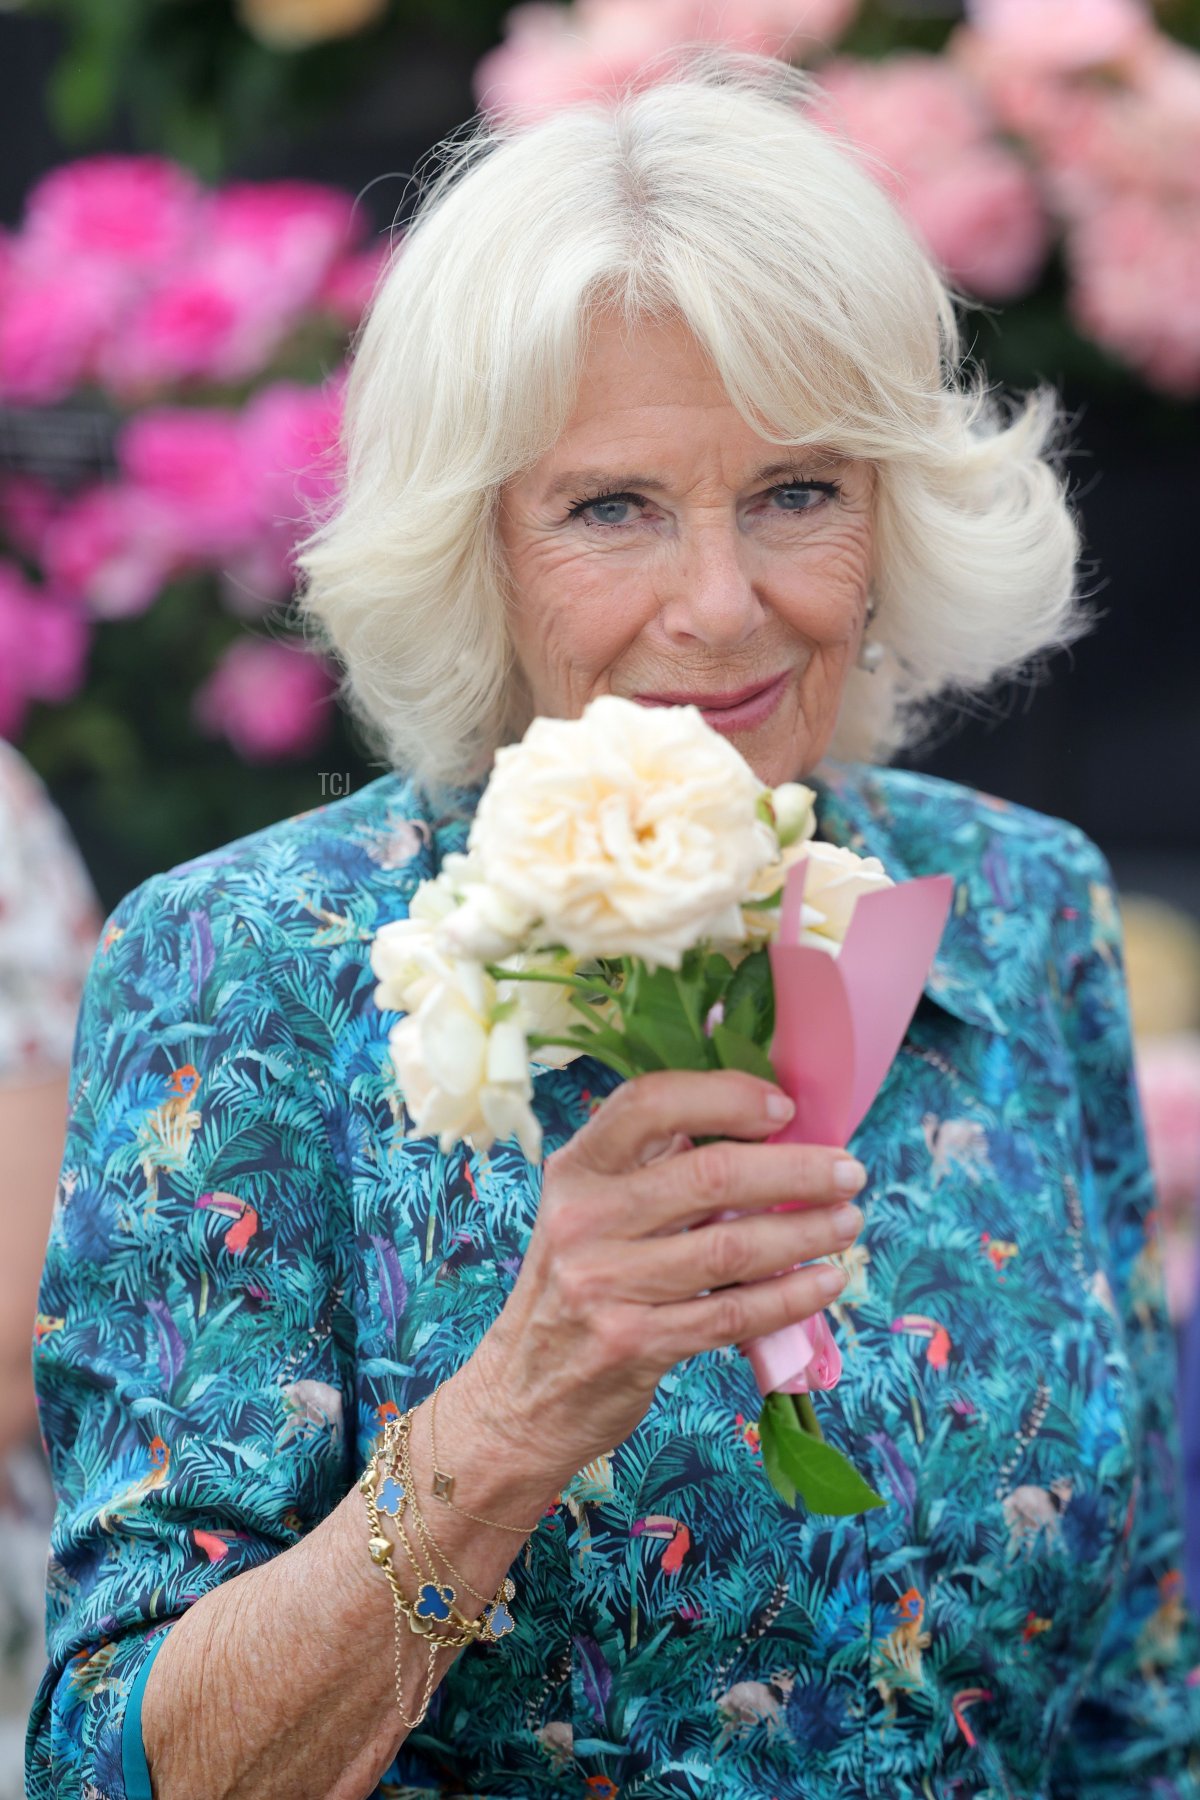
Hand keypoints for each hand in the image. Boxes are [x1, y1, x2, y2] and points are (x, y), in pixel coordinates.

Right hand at [460, 1069, 865, 1491]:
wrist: (520, 1395)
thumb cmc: (575, 1290)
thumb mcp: (586, 1213)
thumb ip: (651, 1170)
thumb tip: (759, 1134)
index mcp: (576, 1169)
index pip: (650, 1103)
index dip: (725, 1097)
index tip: (784, 1108)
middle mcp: (584, 1219)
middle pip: (711, 1175)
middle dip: (797, 1170)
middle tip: (848, 1172)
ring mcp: (606, 1284)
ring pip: (732, 1248)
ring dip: (806, 1231)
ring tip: (847, 1222)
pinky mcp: (634, 1344)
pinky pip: (732, 1315)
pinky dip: (790, 1297)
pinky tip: (824, 1282)